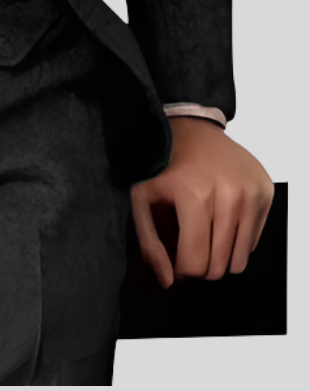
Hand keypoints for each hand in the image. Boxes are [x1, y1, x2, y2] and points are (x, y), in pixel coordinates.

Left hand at [130, 117, 273, 287]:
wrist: (191, 127)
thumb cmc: (163, 164)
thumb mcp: (142, 197)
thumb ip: (148, 242)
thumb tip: (167, 281)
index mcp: (194, 196)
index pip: (195, 263)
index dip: (181, 269)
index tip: (174, 258)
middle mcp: (228, 195)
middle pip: (219, 266)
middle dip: (200, 264)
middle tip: (188, 245)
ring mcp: (251, 193)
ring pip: (239, 260)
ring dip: (219, 255)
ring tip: (202, 231)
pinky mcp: (265, 192)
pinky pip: (253, 240)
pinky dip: (236, 239)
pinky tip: (219, 217)